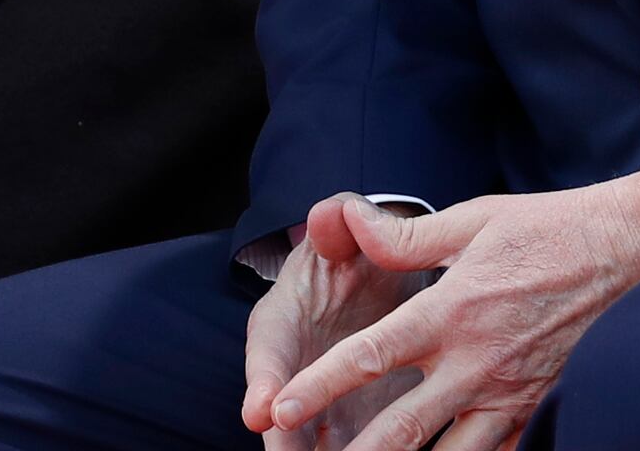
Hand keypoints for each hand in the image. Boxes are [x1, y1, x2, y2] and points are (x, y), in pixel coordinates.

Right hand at [242, 195, 425, 447]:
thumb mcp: (344, 237)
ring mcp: (325, 405)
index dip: (264, 383)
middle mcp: (294, 375)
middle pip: (285, 420)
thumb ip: (338, 228)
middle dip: (287, 444)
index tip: (260, 411)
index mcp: (281, 326)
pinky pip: (363, 448)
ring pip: (319, 444)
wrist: (379, 283)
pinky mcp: (360, 424)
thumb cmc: (353, 257)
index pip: (267, 355)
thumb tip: (330, 212)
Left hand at [249, 168, 639, 450]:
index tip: (280, 409)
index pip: (372, 355)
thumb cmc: (551, 228)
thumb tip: (349, 224)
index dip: (321, 384)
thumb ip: (407, 236)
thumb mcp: (476, 218)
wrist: (634, 249)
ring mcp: (510, 393)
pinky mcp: (539, 408)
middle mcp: (476, 361)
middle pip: (400, 428)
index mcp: (452, 310)